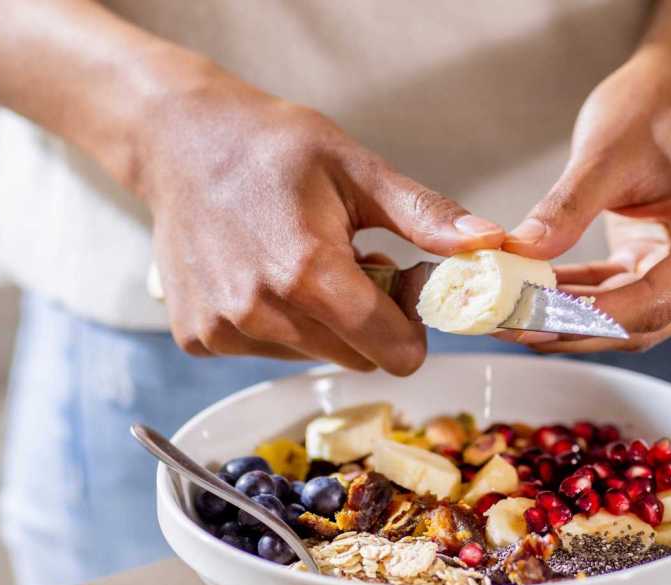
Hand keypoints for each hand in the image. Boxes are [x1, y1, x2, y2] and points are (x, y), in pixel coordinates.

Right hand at [138, 74, 503, 372]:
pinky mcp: (198, 338)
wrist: (180, 140)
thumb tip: (490, 244)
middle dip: (370, 322)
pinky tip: (264, 274)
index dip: (412, 327)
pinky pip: (267, 352)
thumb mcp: (358, 169)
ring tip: (305, 263)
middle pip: (356, 358)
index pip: (392, 350)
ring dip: (324, 323)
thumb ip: (426, 217)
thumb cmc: (272, 146)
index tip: (402, 287)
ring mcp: (224, 329)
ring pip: (313, 357)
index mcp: (308, 272)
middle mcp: (260, 311)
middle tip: (354, 264)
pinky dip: (279, 324)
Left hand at [504, 47, 670, 352]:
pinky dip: (577, 301)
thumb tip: (519, 255)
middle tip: (504, 323)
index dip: (584, 317)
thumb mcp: (605, 151)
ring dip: (568, 320)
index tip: (526, 318)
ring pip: (630, 321)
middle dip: (570, 326)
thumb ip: (565, 208)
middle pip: (644, 322)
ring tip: (506, 314)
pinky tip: (529, 297)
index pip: (653, 301)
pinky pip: (622, 301)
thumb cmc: (655, 104)